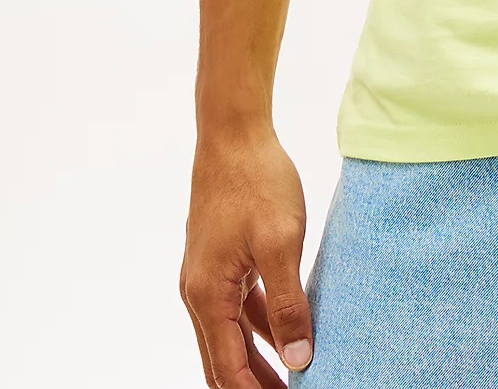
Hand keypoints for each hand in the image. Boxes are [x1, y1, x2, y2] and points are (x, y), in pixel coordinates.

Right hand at [180, 127, 312, 387]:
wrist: (234, 134)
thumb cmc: (255, 182)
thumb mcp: (281, 244)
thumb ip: (288, 305)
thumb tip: (297, 360)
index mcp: (207, 296)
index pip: (227, 369)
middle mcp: (200, 292)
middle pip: (224, 359)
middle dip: (253, 385)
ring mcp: (209, 276)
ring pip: (233, 335)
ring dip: (258, 361)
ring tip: (291, 379)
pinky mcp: (223, 260)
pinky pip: (240, 307)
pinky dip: (261, 327)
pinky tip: (286, 337)